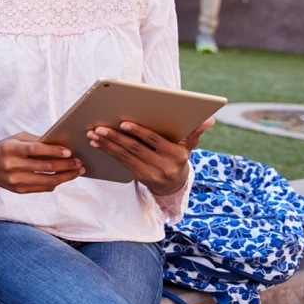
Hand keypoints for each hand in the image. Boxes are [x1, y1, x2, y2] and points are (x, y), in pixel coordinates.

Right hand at [0, 134, 84, 193]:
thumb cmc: (4, 148)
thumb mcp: (15, 139)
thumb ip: (36, 141)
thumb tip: (61, 145)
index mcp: (10, 149)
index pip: (35, 150)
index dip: (53, 151)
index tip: (69, 151)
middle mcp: (11, 166)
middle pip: (45, 167)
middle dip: (66, 165)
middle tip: (79, 162)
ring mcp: (15, 180)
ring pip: (47, 180)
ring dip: (66, 176)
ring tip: (77, 171)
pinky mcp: (19, 190)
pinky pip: (43, 188)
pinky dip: (56, 182)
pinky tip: (65, 177)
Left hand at [86, 117, 214, 195]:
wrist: (175, 185)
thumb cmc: (179, 157)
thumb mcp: (188, 146)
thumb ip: (194, 132)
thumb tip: (209, 119)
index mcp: (176, 156)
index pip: (155, 141)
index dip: (139, 132)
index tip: (124, 123)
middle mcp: (163, 167)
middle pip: (135, 149)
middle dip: (115, 137)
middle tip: (99, 127)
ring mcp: (150, 174)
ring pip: (124, 157)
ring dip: (107, 144)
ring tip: (93, 134)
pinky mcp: (138, 177)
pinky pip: (120, 162)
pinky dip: (107, 151)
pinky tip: (96, 143)